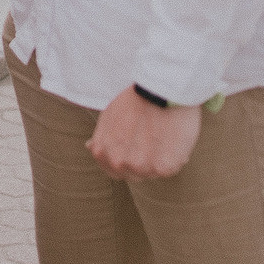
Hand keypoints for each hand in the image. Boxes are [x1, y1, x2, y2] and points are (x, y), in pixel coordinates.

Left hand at [88, 87, 202, 180]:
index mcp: (103, 153)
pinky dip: (174, 157)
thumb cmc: (135, 100)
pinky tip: (172, 138)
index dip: (128, 157)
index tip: (137, 145)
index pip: (114, 171)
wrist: (159, 89)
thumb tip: (89, 147)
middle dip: (143, 159)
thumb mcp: (108, 116)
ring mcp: (141, 168)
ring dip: (158, 160)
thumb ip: (101, 137)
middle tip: (151, 138)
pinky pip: (170, 170)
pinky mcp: (163, 167)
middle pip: (134, 174)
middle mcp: (119, 164)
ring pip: (153, 173)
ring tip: (161, 136)